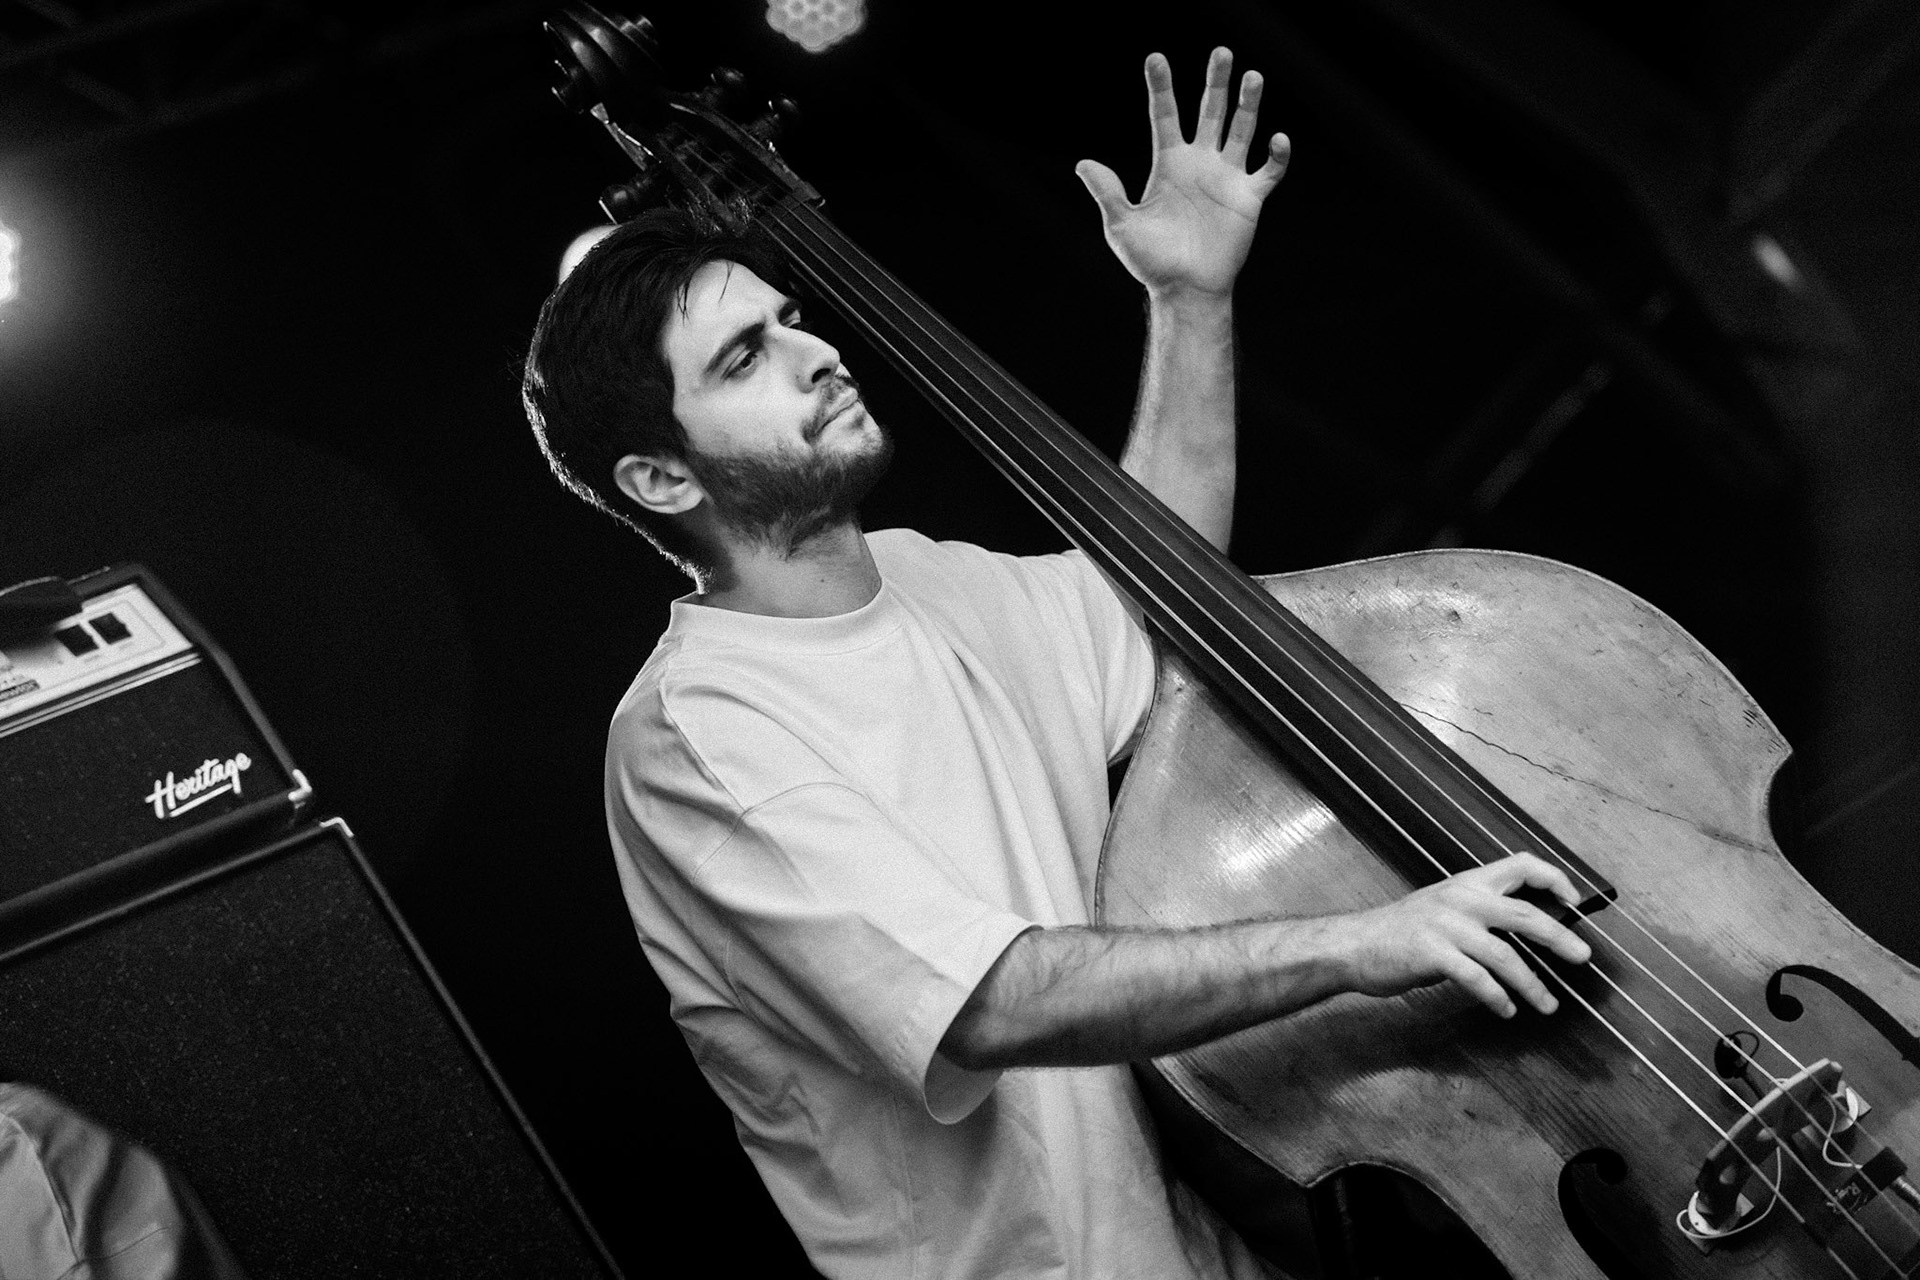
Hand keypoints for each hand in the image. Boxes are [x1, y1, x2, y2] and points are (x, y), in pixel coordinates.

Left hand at [1077, 48, 1290, 301]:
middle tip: (1222, 52)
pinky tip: (1277, 139)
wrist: (1185, 291)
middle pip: (1210, 112)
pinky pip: (1268, 170)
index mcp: (1169, 165)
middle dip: (1216, 82)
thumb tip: (1084, 163)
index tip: (1155, 58)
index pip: (1165, 117)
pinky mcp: (1249, 198)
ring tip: (1252, 75)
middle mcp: (1199, 164)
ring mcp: (1226, 178)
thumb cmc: (1151, 262)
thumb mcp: (1122, 226)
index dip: (1161, 88)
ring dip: (1248, 104)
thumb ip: (1108, 193)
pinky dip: (1277, 155)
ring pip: (1241, 130)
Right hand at [1338, 853, 1593, 1018]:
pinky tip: (1506, 1010)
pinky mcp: (1432, 953)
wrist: (1354, 944)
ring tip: (1548, 1005)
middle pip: (1524, 914)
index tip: (1574, 900)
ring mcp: (1446, 926)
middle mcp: (1461, 898)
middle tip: (1582, 957)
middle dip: (1558, 937)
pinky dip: (1497, 997)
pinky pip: (1477, 979)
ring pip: (1504, 955)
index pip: (1520, 865)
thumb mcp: (1444, 906)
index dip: (1553, 878)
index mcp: (1467, 882)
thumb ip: (1480, 911)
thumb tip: (1526, 927)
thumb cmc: (1401, 930)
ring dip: (1532, 984)